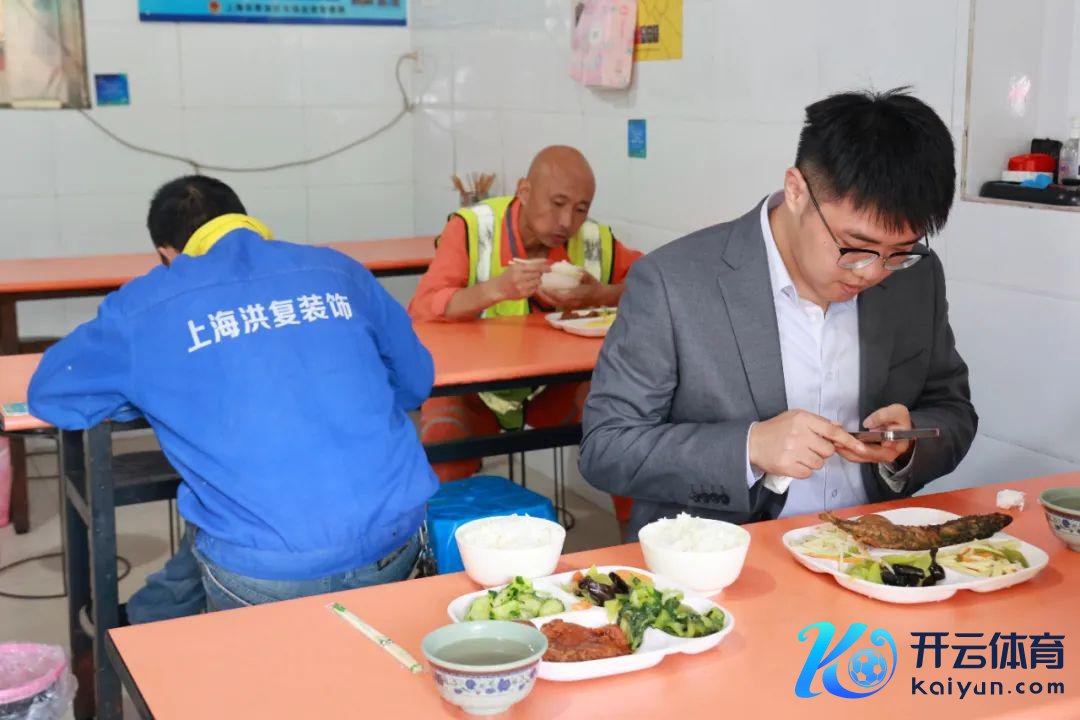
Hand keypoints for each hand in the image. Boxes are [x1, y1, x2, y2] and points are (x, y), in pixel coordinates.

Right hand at [490, 261, 549, 301]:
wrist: (498, 288)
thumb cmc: (508, 276)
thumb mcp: (515, 267)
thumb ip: (528, 265)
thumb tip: (544, 261)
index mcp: (517, 269)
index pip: (534, 267)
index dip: (543, 268)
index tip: (549, 269)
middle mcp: (519, 278)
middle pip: (537, 275)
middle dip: (538, 275)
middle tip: (535, 275)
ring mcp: (521, 287)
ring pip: (537, 283)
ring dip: (536, 281)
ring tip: (529, 281)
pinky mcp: (522, 295)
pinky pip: (534, 290)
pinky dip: (533, 288)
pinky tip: (527, 286)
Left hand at [535, 273, 611, 309]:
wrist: (601, 297)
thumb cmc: (594, 285)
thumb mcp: (588, 276)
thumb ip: (578, 271)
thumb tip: (564, 264)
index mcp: (577, 295)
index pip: (561, 297)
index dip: (551, 293)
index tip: (543, 286)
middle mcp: (572, 303)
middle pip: (555, 302)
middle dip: (544, 296)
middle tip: (535, 288)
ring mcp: (571, 306)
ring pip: (555, 304)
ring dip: (545, 298)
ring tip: (537, 291)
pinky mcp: (569, 306)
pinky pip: (557, 304)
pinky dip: (550, 299)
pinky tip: (545, 293)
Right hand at [749, 410, 866, 478]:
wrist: (752, 442)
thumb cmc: (776, 429)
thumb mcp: (795, 417)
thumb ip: (818, 422)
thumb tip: (838, 427)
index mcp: (803, 419)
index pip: (832, 431)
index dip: (848, 440)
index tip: (861, 448)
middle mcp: (799, 434)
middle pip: (828, 450)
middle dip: (821, 451)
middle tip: (807, 447)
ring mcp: (793, 451)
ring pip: (819, 463)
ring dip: (812, 461)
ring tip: (797, 454)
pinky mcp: (788, 466)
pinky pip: (808, 473)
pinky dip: (803, 470)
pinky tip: (793, 462)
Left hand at [835, 404, 912, 465]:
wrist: (901, 429)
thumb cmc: (899, 420)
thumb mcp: (897, 412)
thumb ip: (884, 416)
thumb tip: (868, 424)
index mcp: (896, 445)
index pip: (879, 449)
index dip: (865, 446)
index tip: (852, 440)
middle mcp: (886, 455)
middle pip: (865, 455)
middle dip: (849, 448)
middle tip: (835, 440)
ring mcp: (876, 457)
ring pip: (857, 457)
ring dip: (844, 449)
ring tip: (832, 440)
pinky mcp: (868, 456)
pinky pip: (854, 456)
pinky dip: (844, 450)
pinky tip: (836, 442)